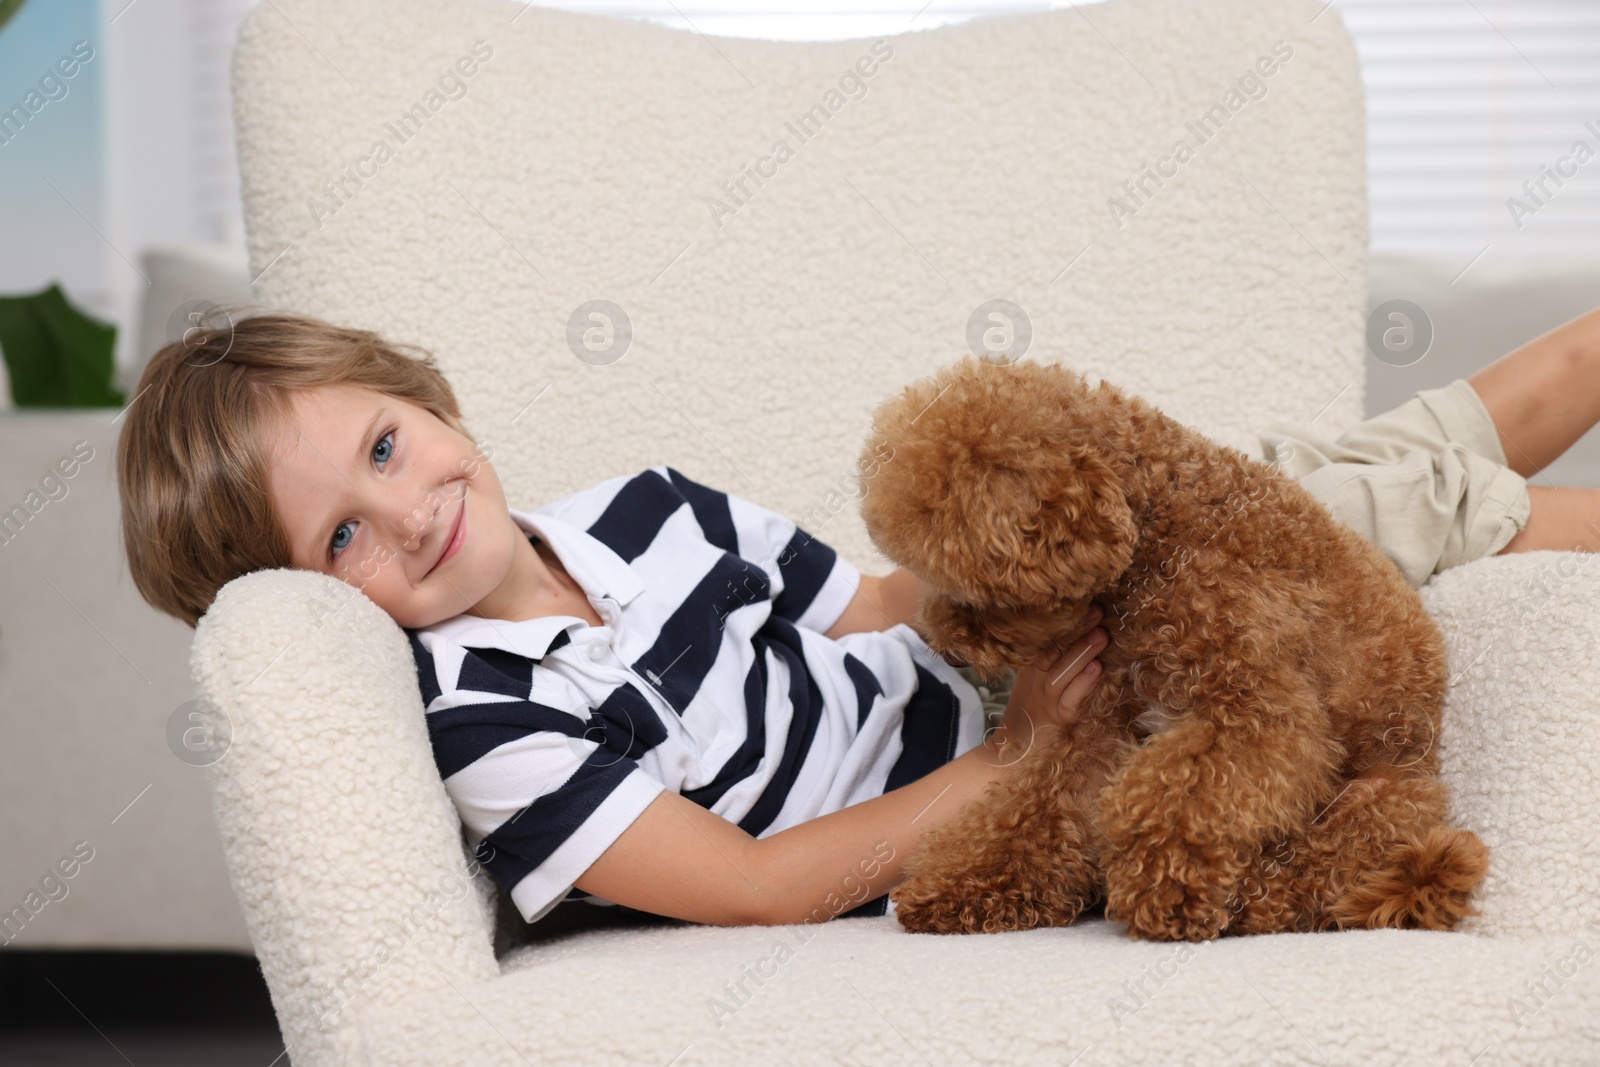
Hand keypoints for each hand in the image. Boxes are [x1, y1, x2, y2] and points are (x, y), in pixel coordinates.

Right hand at [985, 604, 1108, 762]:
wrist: (1015, 749)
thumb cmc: (1032, 711)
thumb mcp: (1034, 681)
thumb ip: (1054, 659)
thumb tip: (1086, 631)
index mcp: (1031, 667)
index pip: (1047, 640)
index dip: (1066, 623)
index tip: (1084, 604)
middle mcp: (1037, 681)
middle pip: (1054, 651)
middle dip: (1076, 631)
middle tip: (1096, 611)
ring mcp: (1047, 700)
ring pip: (1063, 672)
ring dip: (1082, 653)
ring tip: (1101, 635)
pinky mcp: (1060, 719)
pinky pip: (1072, 699)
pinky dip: (1083, 684)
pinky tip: (1097, 669)